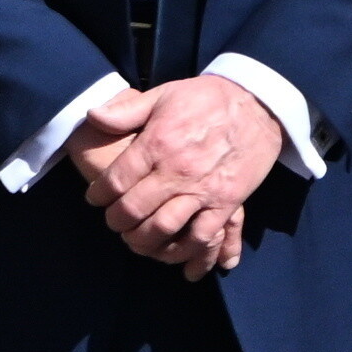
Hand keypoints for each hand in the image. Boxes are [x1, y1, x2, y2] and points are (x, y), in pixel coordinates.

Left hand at [68, 76, 281, 277]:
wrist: (259, 104)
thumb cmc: (207, 99)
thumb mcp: (163, 95)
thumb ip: (125, 110)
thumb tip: (91, 115)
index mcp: (157, 144)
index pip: (116, 180)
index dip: (99, 195)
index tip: (94, 199)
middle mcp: (178, 171)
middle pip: (135, 209)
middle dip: (117, 221)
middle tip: (113, 222)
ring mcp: (204, 189)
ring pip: (165, 228)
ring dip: (144, 241)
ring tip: (135, 240)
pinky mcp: (229, 202)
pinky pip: (205, 236)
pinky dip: (186, 252)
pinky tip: (173, 256)